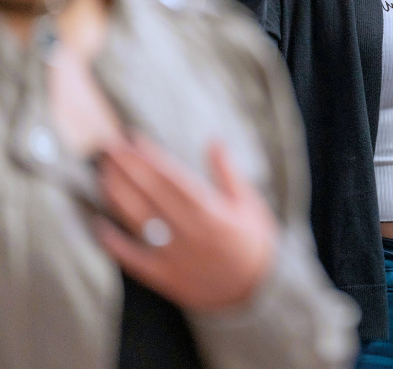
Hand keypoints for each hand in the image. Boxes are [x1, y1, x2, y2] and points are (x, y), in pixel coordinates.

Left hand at [95, 136, 277, 311]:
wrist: (258, 288)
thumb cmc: (254, 240)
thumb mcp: (248, 203)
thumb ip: (227, 172)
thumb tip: (214, 141)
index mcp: (211, 211)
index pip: (172, 177)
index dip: (149, 157)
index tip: (132, 139)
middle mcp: (189, 231)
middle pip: (150, 194)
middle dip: (127, 168)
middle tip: (108, 148)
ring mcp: (175, 255)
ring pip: (138, 221)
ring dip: (118, 196)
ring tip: (103, 175)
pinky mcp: (166, 277)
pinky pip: (134, 260)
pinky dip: (115, 244)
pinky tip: (99, 226)